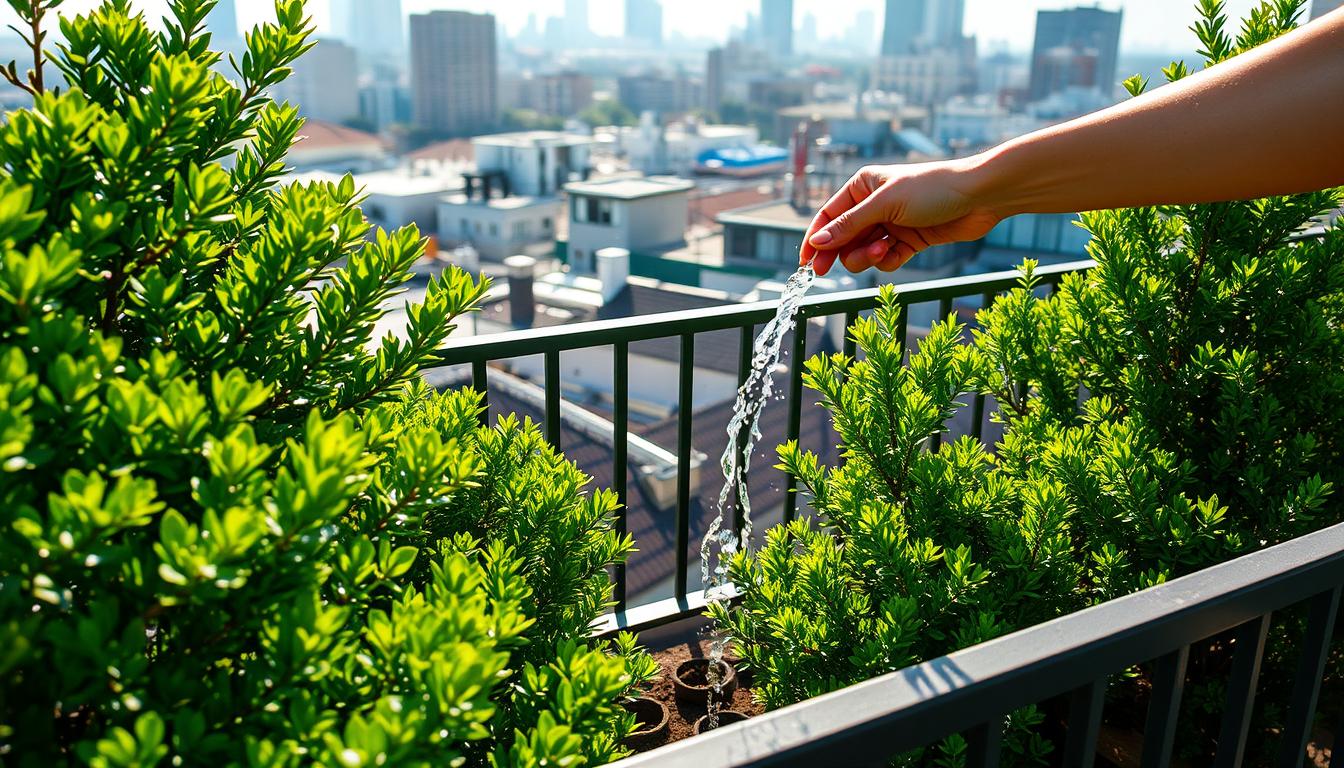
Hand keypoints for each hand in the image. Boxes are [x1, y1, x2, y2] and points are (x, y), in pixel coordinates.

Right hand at [799, 160, 1003, 275]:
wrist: (979, 197)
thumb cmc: (932, 189)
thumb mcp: (885, 205)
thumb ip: (849, 226)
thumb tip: (816, 242)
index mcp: (862, 186)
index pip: (828, 216)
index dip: (814, 239)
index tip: (805, 263)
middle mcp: (873, 204)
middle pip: (842, 237)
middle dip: (840, 252)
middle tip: (827, 272)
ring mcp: (890, 224)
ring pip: (862, 251)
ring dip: (867, 256)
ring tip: (883, 249)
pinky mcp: (908, 241)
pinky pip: (885, 259)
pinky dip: (887, 260)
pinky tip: (897, 252)